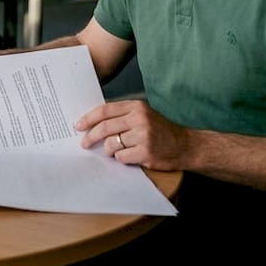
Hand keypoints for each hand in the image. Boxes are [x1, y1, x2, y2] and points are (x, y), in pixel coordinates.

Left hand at [74, 98, 190, 168]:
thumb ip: (122, 115)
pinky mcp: (146, 152)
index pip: (105, 110)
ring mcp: (143, 136)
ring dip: (109, 150)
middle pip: (105, 127)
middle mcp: (140, 119)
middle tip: (84, 143)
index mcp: (137, 107)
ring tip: (115, 151)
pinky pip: (121, 157)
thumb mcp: (143, 115)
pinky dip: (121, 158)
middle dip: (91, 137)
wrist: (187, 146)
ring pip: (111, 144)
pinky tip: (130, 157)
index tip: (78, 126)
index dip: (88, 118)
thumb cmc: (161, 131)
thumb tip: (93, 121)